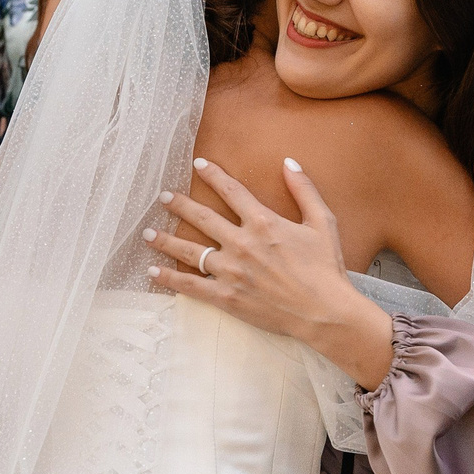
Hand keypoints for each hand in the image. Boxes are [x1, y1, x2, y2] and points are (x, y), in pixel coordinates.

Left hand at [146, 158, 394, 388]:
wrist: (324, 312)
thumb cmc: (326, 268)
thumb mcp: (322, 222)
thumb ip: (304, 190)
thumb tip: (289, 162)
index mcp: (263, 222)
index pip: (231, 190)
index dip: (213, 174)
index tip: (198, 164)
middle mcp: (242, 243)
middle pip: (201, 218)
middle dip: (179, 205)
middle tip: (163, 197)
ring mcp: (230, 271)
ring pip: (189, 251)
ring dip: (165, 240)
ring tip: (147, 233)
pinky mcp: (226, 297)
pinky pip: (190, 285)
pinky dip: (169, 278)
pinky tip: (152, 271)